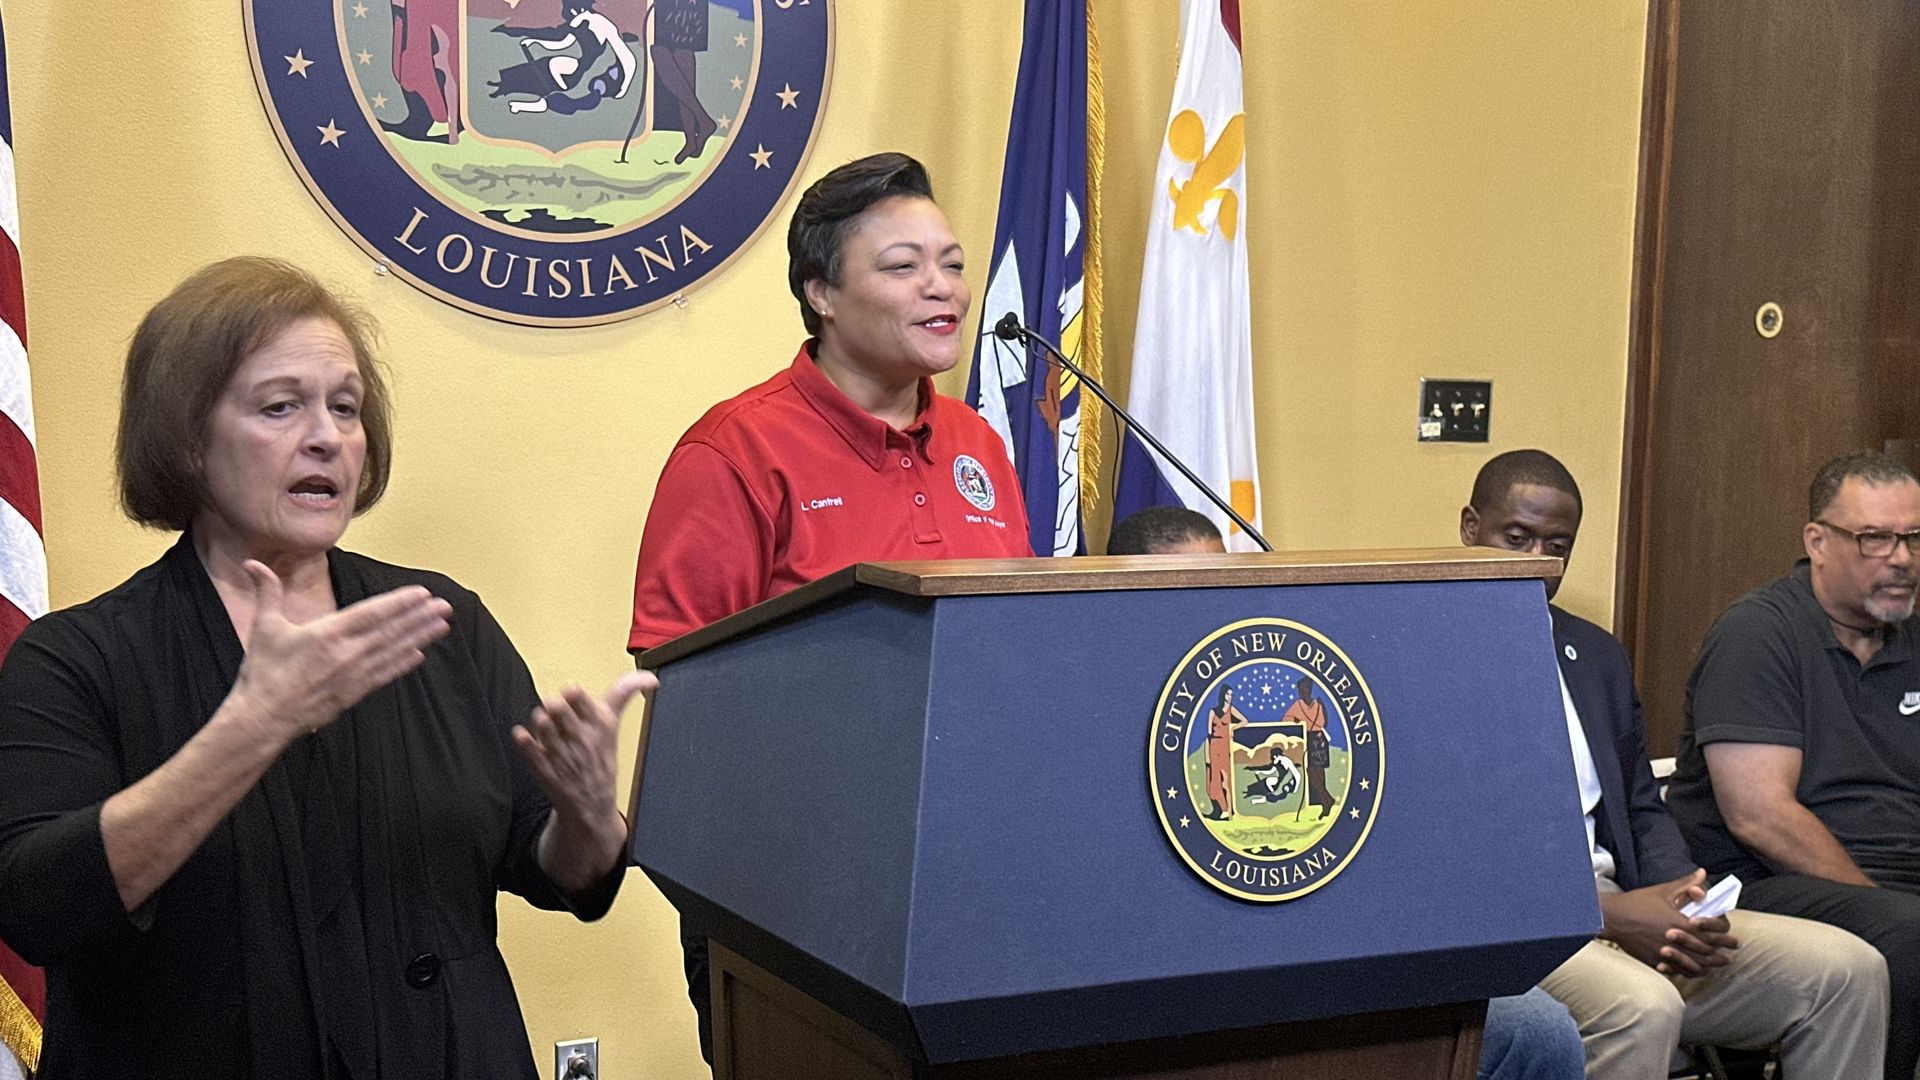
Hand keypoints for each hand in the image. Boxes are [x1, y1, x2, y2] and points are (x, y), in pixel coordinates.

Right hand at [228, 560, 452, 743]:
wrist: (262, 719)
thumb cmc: (262, 674)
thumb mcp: (263, 628)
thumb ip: (266, 592)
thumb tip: (253, 564)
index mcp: (327, 634)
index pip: (371, 613)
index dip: (399, 603)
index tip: (422, 594)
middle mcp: (346, 654)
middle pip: (390, 631)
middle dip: (420, 617)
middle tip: (445, 606)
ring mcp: (352, 675)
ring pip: (392, 652)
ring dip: (419, 637)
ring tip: (442, 625)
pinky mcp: (353, 694)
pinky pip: (384, 675)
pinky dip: (402, 664)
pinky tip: (419, 655)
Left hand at [514, 671, 654, 827]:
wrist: (592, 806)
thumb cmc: (600, 760)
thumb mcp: (614, 727)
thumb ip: (625, 695)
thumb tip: (650, 679)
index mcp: (600, 725)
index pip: (582, 699)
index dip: (573, 693)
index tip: (572, 693)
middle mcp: (581, 739)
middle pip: (558, 707)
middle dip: (553, 705)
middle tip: (555, 710)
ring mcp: (562, 754)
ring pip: (543, 724)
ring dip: (540, 720)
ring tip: (544, 725)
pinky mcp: (544, 768)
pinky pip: (529, 750)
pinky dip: (523, 741)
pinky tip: (521, 735)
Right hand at [1598, 869, 1739, 976]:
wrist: (1612, 917)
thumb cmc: (1638, 902)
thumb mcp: (1663, 891)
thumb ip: (1686, 884)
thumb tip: (1703, 874)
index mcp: (1680, 922)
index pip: (1710, 934)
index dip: (1725, 938)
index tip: (1735, 941)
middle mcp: (1675, 941)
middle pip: (1705, 952)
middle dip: (1721, 954)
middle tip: (1731, 955)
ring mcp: (1665, 953)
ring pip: (1694, 965)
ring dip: (1709, 966)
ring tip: (1718, 965)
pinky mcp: (1655, 961)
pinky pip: (1678, 971)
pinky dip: (1691, 972)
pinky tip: (1697, 971)